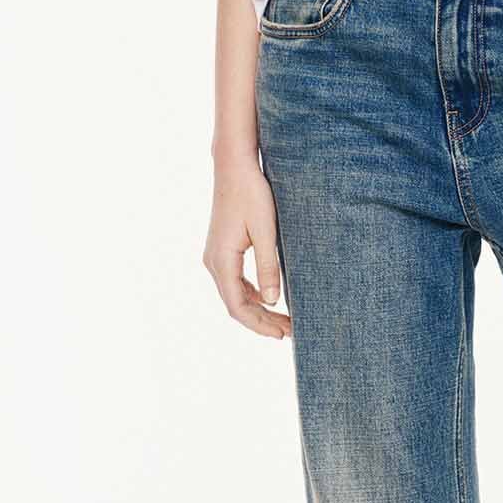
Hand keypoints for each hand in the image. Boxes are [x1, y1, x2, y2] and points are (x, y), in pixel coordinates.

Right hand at [205, 161, 292, 339]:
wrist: (234, 167)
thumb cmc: (252, 194)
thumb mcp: (266, 232)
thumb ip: (269, 267)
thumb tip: (273, 302)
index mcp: (222, 261)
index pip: (238, 307)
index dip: (259, 324)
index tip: (282, 334)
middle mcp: (213, 262)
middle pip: (235, 304)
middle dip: (262, 321)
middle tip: (289, 331)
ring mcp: (215, 256)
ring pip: (235, 294)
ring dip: (258, 308)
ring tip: (283, 319)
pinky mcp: (222, 250)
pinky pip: (235, 281)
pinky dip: (251, 294)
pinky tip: (270, 298)